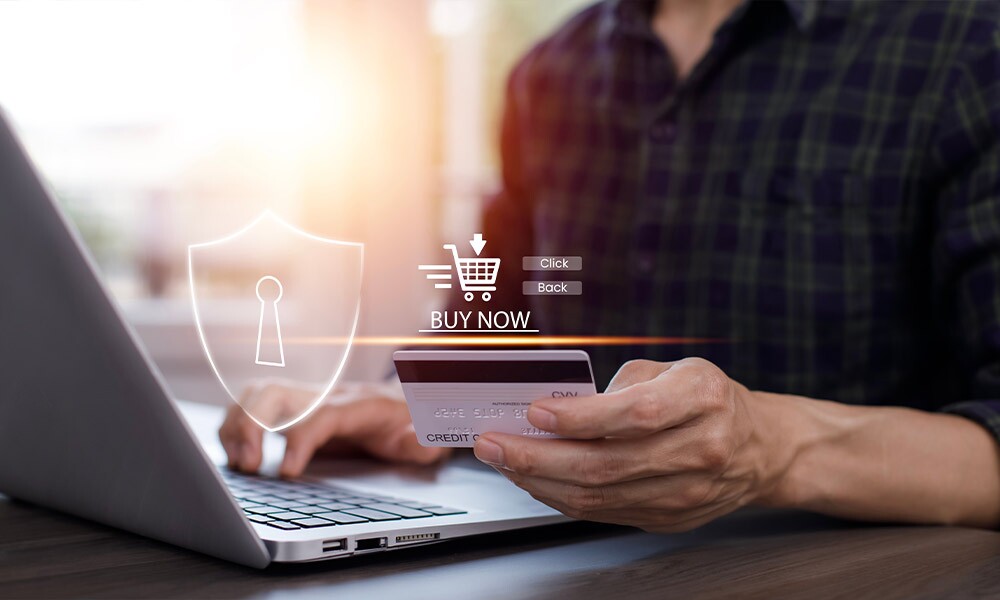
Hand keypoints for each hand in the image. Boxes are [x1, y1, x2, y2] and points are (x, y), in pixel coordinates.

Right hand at [219, 381, 450, 477]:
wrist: (408, 402)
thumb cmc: (413, 423)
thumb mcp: (429, 436)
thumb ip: (424, 438)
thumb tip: (416, 433)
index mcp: (359, 405)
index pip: (320, 414)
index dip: (299, 439)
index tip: (286, 472)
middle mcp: (327, 395)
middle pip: (277, 392)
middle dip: (253, 426)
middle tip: (249, 466)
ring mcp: (308, 397)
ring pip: (258, 394)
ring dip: (238, 425)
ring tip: (239, 464)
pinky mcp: (294, 407)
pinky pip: (253, 403)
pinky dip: (235, 425)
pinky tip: (236, 454)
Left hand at [472, 357, 793, 531]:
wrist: (761, 448)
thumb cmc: (711, 400)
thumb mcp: (674, 368)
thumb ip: (619, 385)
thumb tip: (558, 404)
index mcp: (703, 397)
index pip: (635, 414)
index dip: (580, 417)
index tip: (535, 412)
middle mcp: (699, 448)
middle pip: (607, 464)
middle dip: (537, 457)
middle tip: (494, 443)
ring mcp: (687, 492)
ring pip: (600, 497)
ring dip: (540, 481)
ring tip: (504, 461)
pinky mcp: (670, 518)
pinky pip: (604, 513)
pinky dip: (562, 497)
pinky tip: (536, 479)